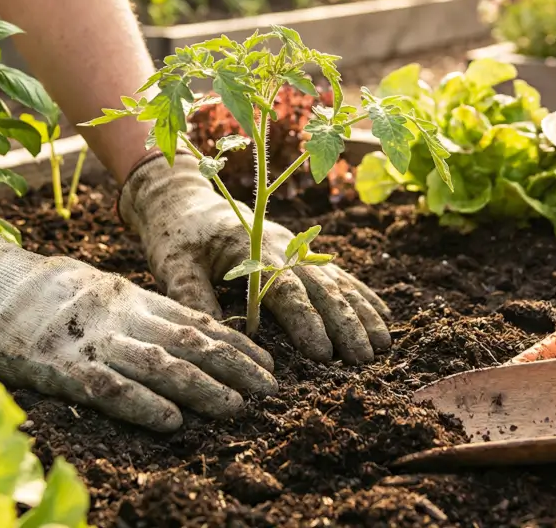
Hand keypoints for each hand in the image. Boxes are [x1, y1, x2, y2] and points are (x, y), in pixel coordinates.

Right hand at [0, 208, 276, 431]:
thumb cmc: (54, 292)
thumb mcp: (109, 292)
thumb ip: (147, 311)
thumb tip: (196, 330)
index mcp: (137, 298)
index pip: (199, 320)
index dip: (237, 343)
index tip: (268, 362)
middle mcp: (125, 317)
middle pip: (190, 340)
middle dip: (235, 366)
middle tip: (270, 388)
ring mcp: (94, 341)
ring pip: (160, 364)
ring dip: (203, 388)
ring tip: (238, 407)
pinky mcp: (61, 367)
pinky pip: (109, 388)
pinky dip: (143, 405)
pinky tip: (173, 422)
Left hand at [119, 153, 391, 364]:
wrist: (184, 197)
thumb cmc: (175, 234)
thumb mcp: (172, 263)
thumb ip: (194, 297)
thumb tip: (216, 341)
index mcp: (250, 248)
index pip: (284, 289)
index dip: (305, 320)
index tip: (323, 353)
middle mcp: (281, 244)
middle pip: (321, 285)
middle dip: (345, 322)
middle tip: (364, 357)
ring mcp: (294, 245)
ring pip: (336, 279)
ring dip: (360, 311)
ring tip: (383, 342)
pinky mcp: (298, 249)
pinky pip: (336, 272)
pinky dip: (360, 293)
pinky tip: (380, 312)